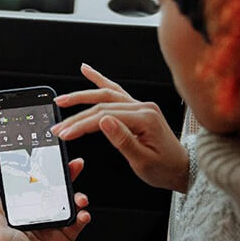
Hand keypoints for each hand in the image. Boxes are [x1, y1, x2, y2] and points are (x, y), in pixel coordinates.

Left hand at [0, 157, 91, 240]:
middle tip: (74, 166)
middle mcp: (34, 224)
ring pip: (66, 205)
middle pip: (49, 194)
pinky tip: (83, 215)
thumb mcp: (0, 236)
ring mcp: (51, 232)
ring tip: (80, 198)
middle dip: (63, 179)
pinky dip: (82, 216)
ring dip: (75, 197)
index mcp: (16, 221)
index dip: (37, 175)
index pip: (27, 191)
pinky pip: (77, 223)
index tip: (46, 162)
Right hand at [53, 63, 189, 191]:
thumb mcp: (143, 160)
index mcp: (146, 118)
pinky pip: (116, 91)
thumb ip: (123, 139)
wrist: (182, 169)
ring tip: (63, 99)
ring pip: (106, 95)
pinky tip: (87, 71)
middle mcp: (143, 107)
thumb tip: (103, 121)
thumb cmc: (165, 168)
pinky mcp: (137, 109)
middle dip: (77, 115)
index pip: (106, 117)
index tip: (65, 133)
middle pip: (102, 105)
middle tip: (58, 125)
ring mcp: (140, 106)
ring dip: (83, 96)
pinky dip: (100, 80)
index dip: (82, 125)